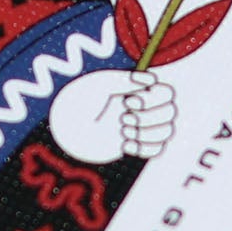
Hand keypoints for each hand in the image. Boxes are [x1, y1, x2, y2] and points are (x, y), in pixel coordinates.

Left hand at [49, 69, 176, 163]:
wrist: (61, 128)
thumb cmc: (75, 101)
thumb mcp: (97, 84)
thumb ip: (123, 80)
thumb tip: (149, 80)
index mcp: (135, 88)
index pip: (166, 92)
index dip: (154, 98)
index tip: (128, 100)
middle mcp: (140, 107)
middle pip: (170, 112)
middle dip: (149, 117)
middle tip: (123, 117)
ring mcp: (138, 127)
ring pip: (167, 131)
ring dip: (148, 132)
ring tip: (122, 130)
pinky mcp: (133, 145)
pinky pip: (156, 150)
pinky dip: (145, 148)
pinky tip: (124, 145)